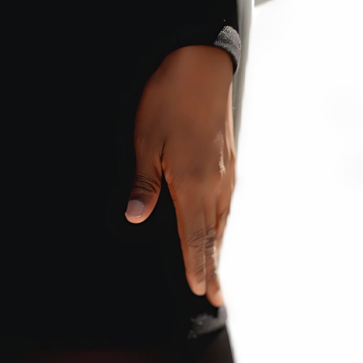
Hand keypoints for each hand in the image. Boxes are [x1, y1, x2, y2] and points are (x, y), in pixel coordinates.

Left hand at [125, 45, 235, 305]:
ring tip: (216, 269)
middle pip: (214, 234)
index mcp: (192, 184)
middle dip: (212, 266)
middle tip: (216, 297)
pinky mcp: (228, 156)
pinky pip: (227, 200)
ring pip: (223, 218)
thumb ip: (143, 184)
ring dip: (219, 245)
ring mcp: (225, 170)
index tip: (201, 292)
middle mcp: (215, 183)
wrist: (201, 65)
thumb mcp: (146, 141)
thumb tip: (134, 219)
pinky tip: (220, 222)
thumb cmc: (168, 100)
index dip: (197, 265)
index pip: (195, 237)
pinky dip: (223, 220)